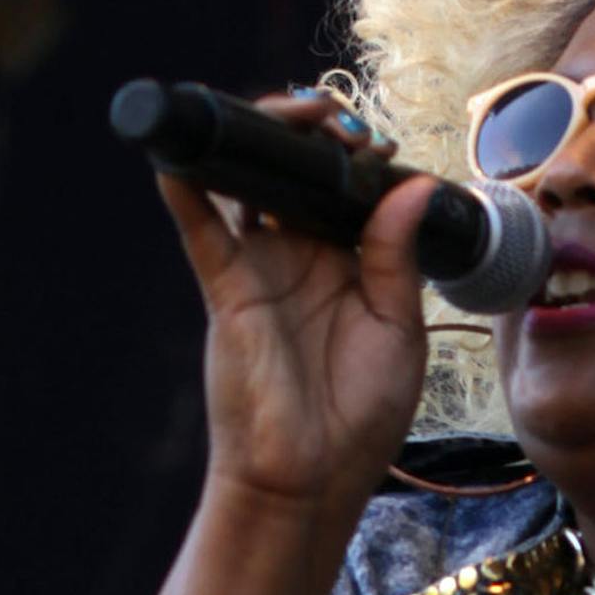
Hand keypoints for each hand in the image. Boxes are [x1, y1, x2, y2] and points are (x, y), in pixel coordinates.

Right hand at [154, 89, 436, 527]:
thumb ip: (397, 256)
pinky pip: (202, 231)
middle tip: (344, 128)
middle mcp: (300, 257)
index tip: (381, 149)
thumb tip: (410, 186)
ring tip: (295, 114)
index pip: (347, 190)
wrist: (312, 481)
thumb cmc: (359, 417)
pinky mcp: (228, 291)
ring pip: (248, 185)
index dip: (360, 158)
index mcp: (349, 264)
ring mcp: (260, 268)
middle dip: (316, 133)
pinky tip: (184, 156)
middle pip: (295, 173)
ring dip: (263, 140)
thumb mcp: (399, 331)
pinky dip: (188, 190)